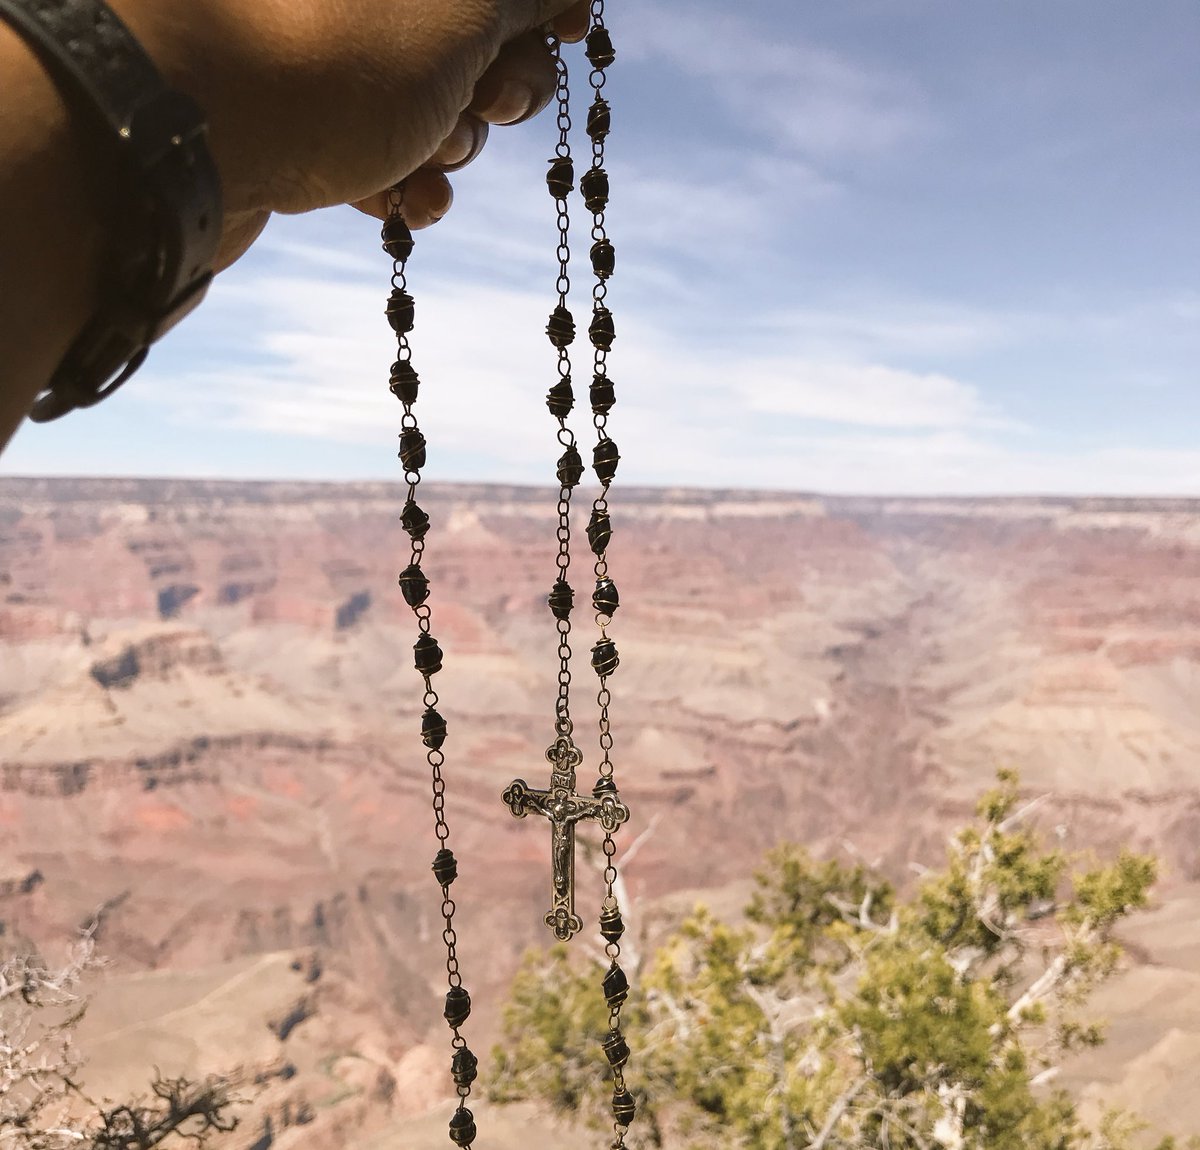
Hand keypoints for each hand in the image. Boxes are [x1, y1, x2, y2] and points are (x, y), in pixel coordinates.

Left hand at [113, 0, 589, 269]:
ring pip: (429, 96)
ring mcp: (327, 50)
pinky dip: (399, 175)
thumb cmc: (336, 55)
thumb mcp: (459, 3)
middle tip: (485, 103)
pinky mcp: (299, 114)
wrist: (184, 141)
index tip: (565, 28)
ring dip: (450, 139)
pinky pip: (376, 143)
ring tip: (421, 158)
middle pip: (473, 27)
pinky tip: (396, 204)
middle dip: (498, 80)